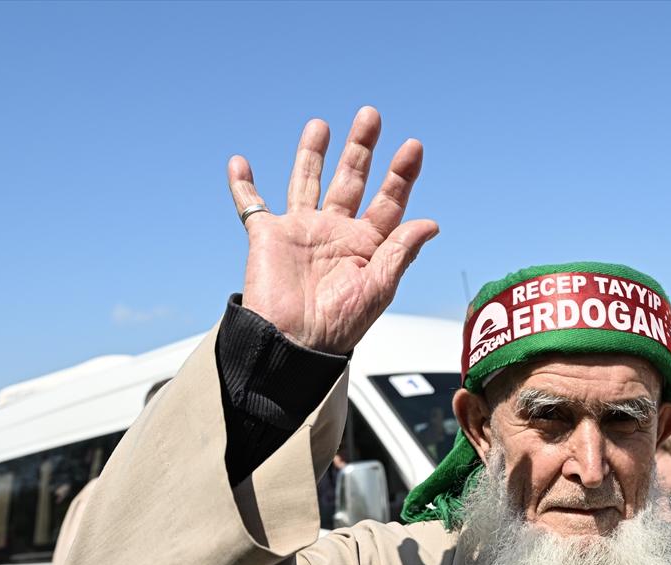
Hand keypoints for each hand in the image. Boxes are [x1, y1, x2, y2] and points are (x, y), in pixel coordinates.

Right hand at [228, 107, 438, 353]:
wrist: (294, 344)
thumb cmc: (339, 326)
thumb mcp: (378, 287)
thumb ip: (400, 251)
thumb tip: (431, 223)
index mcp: (367, 246)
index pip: (389, 201)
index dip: (402, 175)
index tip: (413, 146)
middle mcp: (336, 234)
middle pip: (351, 180)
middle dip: (362, 149)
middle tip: (371, 116)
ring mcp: (302, 232)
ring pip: (307, 182)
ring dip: (313, 154)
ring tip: (321, 125)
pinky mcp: (268, 236)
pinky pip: (251, 205)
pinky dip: (242, 185)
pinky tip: (239, 162)